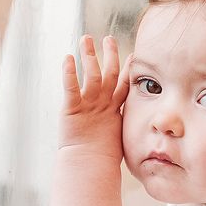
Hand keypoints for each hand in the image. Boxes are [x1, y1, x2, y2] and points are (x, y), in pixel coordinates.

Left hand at [59, 35, 130, 161]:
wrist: (89, 166)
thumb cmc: (101, 158)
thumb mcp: (115, 139)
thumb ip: (121, 128)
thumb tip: (138, 132)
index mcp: (114, 111)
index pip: (124, 85)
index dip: (129, 70)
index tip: (134, 54)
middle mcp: (103, 104)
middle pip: (110, 74)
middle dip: (111, 55)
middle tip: (109, 38)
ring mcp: (89, 105)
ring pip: (92, 75)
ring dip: (90, 55)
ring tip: (86, 39)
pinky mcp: (72, 109)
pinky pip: (71, 87)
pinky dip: (69, 72)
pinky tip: (67, 58)